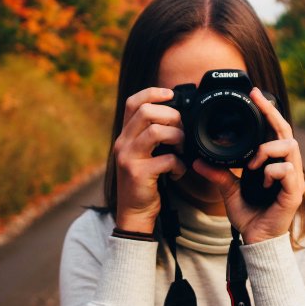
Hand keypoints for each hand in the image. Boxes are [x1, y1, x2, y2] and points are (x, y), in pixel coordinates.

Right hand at [114, 87, 185, 233]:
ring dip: (177, 137)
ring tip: (182, 149)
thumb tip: (177, 117)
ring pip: (157, 131)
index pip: (133, 102)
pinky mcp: (139, 174)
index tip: (171, 94)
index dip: (152, 93)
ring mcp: (129, 158)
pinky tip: (178, 172)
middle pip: (146, 112)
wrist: (134, 212)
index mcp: (125, 135)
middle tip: (181, 131)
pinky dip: (179, 165)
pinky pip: (167, 159)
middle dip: (172, 116)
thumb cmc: (144, 181)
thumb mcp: (143, 154)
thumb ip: (152, 135)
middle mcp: (123, 143)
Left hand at [193, 87, 304, 243]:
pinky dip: (270, 172)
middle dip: (272, 114)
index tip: (254, 93)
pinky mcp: (294, 192)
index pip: (274, 131)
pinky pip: (287, 171)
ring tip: (252, 165)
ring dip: (267, 151)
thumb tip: (198, 160)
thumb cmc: (248, 215)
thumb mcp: (229, 190)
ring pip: (289, 147)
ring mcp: (293, 179)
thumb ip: (218, 173)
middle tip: (256, 99)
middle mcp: (286, 167)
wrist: (256, 241)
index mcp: (272, 163)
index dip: (267, 111)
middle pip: (286, 132)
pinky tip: (260, 183)